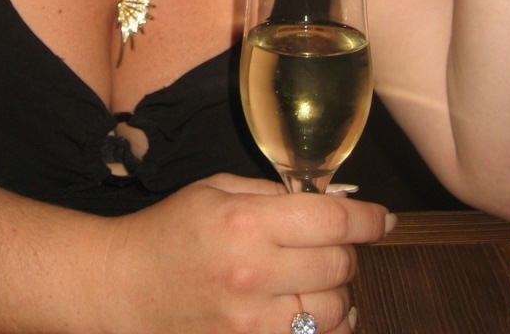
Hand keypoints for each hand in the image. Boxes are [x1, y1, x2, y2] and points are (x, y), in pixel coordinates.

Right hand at [98, 174, 390, 333]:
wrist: (125, 287)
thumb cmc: (170, 230)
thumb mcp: (215, 190)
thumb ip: (273, 194)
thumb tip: (332, 202)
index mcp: (245, 224)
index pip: (333, 222)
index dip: (369, 218)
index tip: (383, 218)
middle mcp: (253, 275)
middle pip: (340, 265)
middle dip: (345, 250)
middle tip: (330, 242)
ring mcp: (252, 324)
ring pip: (337, 311)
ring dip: (338, 291)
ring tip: (318, 277)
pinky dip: (325, 326)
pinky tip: (313, 311)